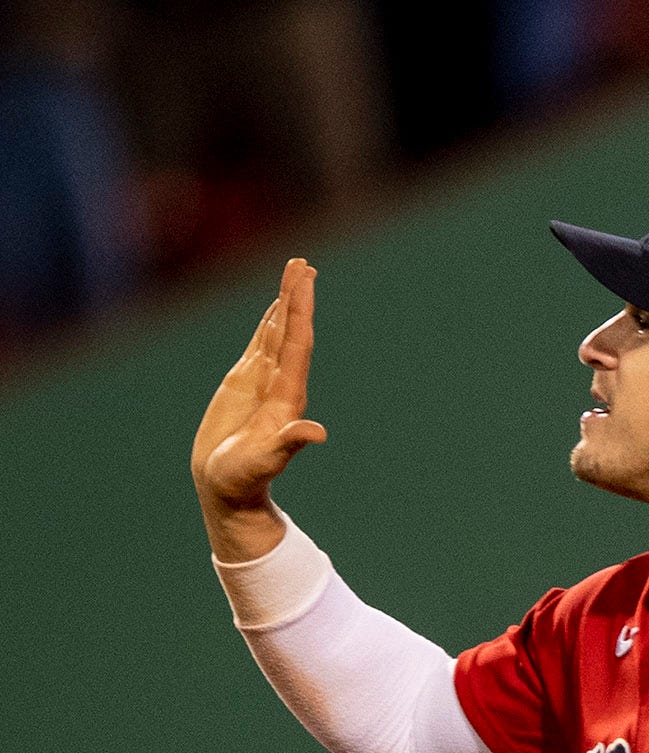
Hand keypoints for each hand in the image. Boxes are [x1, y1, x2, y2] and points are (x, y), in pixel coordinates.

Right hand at [195, 258, 327, 561]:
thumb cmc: (244, 479)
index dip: (301, 311)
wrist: (228, 489)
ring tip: (294, 272)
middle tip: (302, 263)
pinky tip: (274, 309)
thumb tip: (317, 432)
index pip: (297, 343)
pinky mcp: (244, 385)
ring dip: (285, 304)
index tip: (306, 281)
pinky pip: (259, 346)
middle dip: (296, 297)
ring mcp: (263, 382)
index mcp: (287, 395)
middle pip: (290, 331)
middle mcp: (281, 383)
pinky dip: (267, 324)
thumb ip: (290, 444)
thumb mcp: (266, 460)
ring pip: (276, 333)